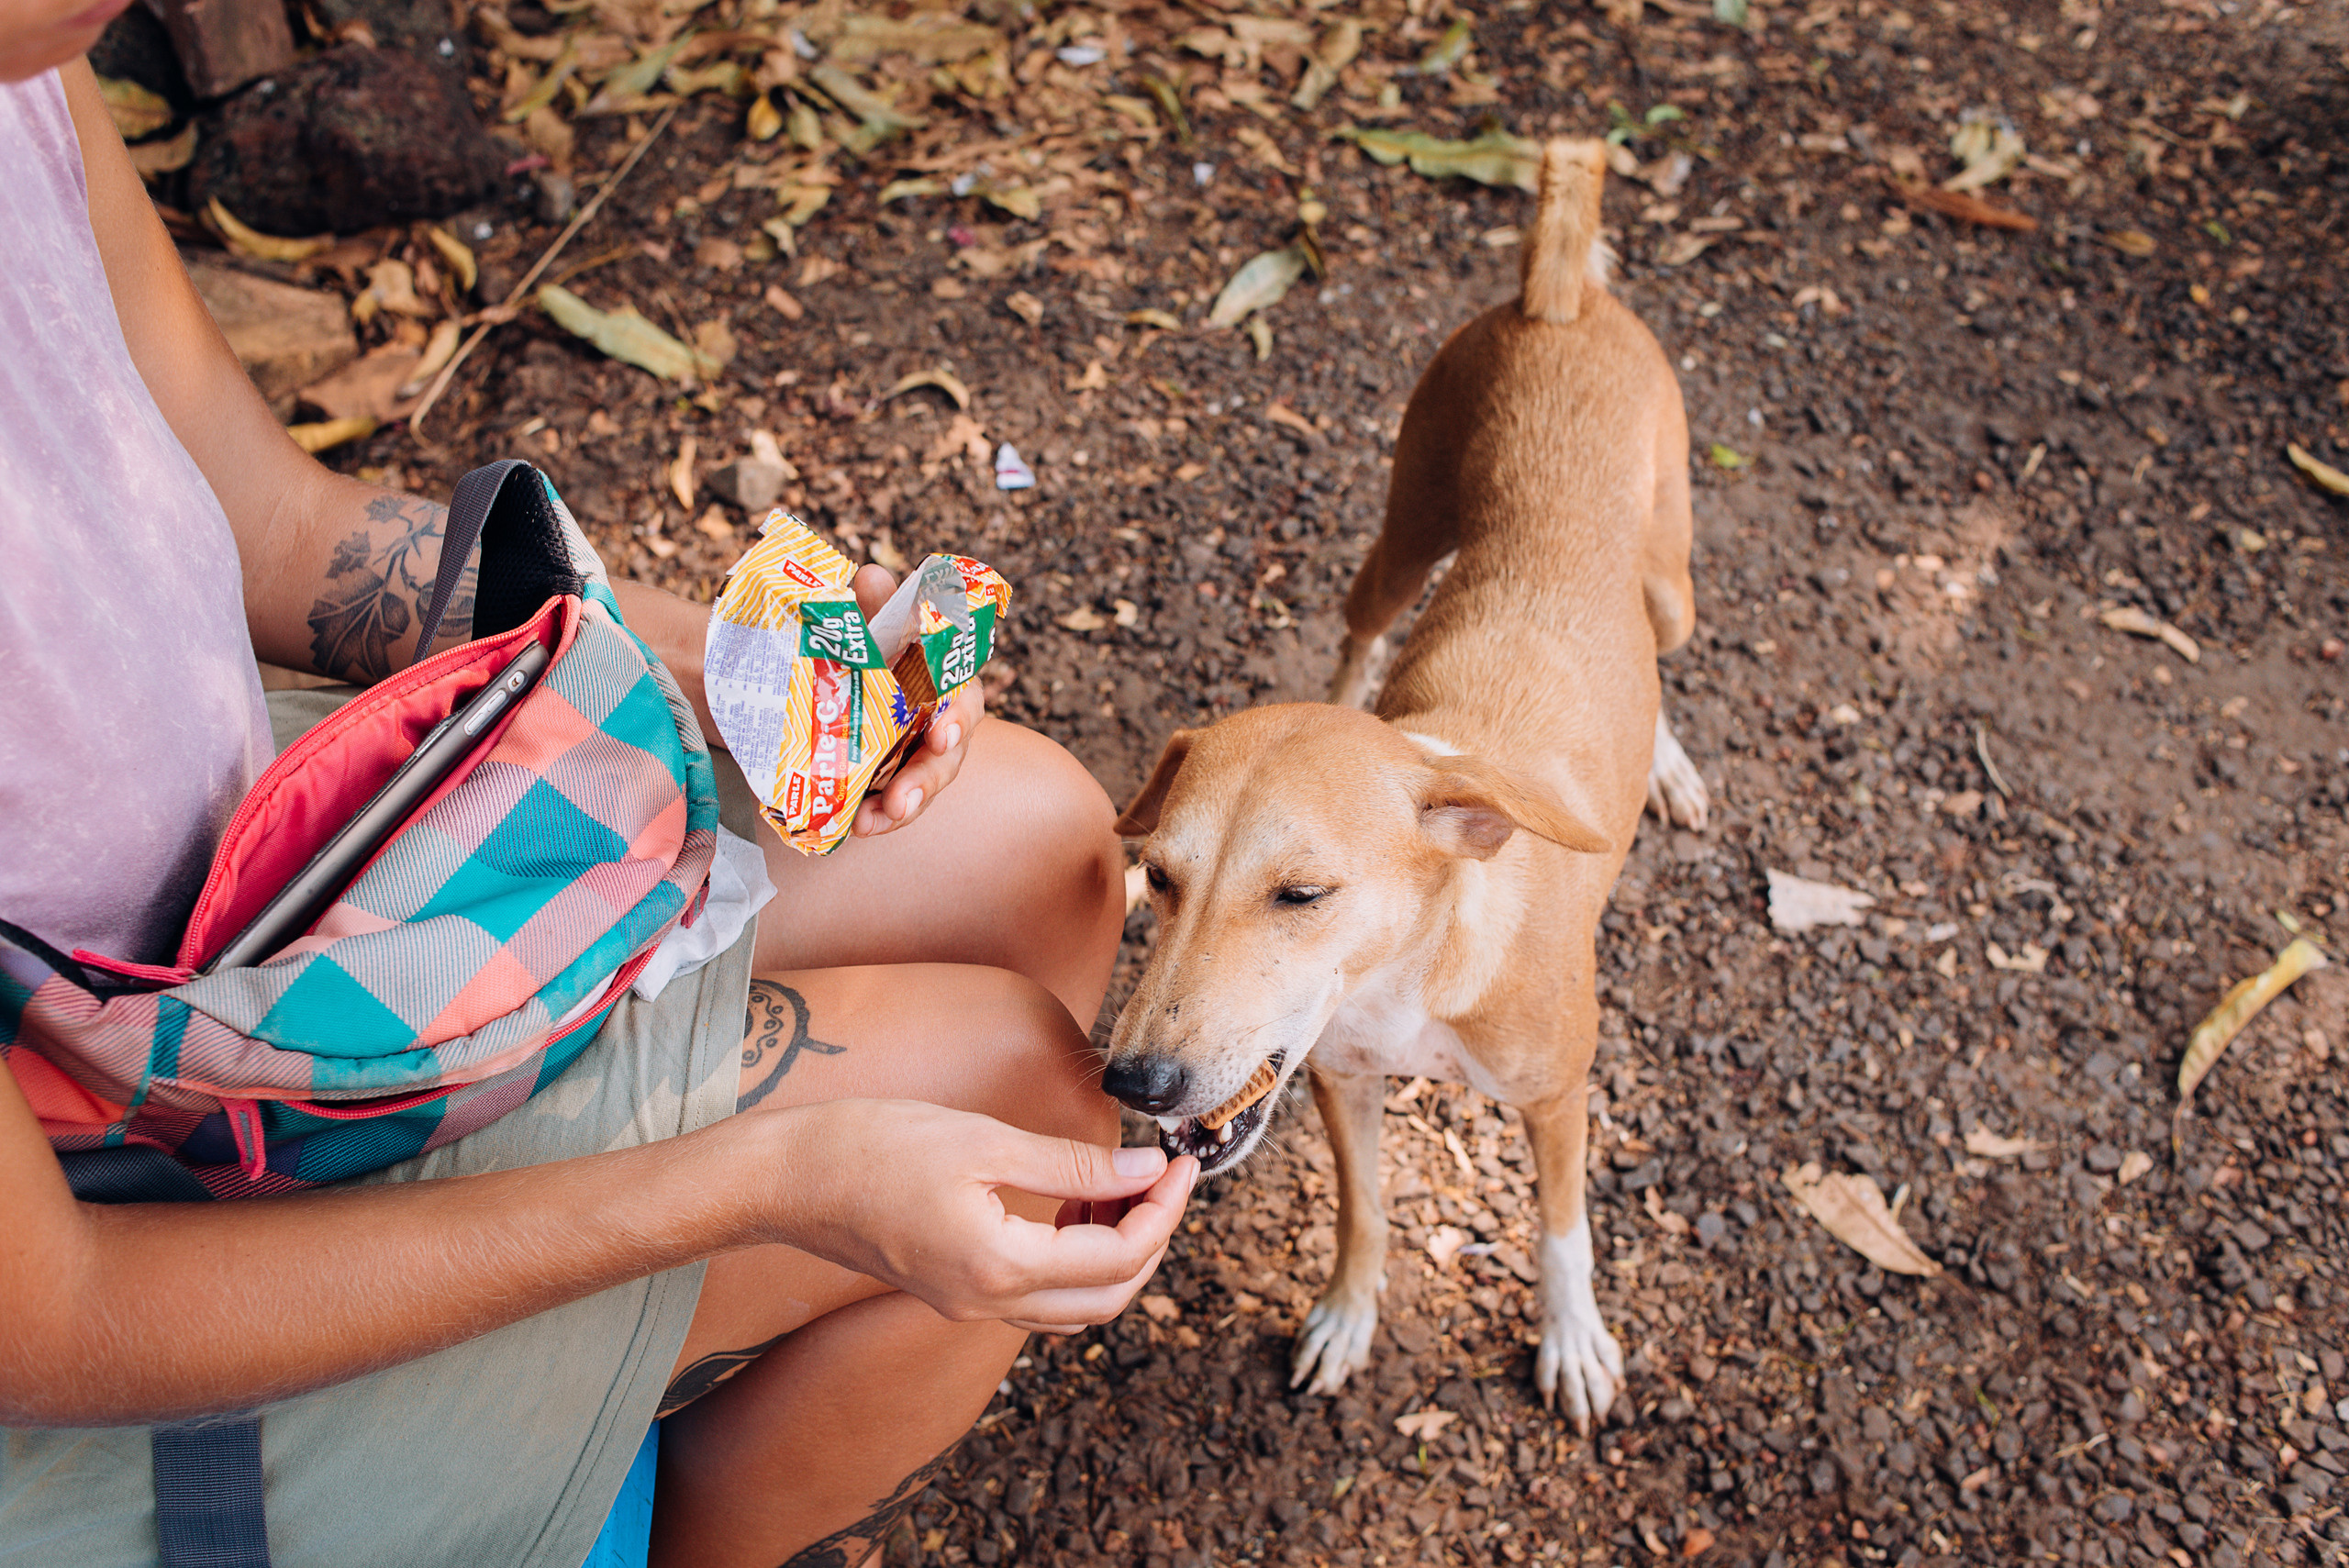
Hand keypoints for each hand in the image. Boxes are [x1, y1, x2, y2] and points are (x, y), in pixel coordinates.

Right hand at [766, 1098, 1195, 1331]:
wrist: (785, 1178)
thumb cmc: (870, 1147)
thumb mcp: (983, 1140)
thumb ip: (1074, 1164)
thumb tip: (1147, 1169)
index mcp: (1000, 1266)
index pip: (1117, 1255)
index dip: (1163, 1209)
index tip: (1181, 1163)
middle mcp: (987, 1302)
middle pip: (1107, 1297)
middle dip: (1151, 1240)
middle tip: (1165, 1180)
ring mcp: (967, 1303)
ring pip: (1074, 1304)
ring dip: (1114, 1253)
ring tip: (1122, 1184)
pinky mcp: (953, 1289)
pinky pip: (1036, 1294)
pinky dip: (1073, 1256)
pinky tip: (1073, 1201)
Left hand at [848, 563, 984, 839]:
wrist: (828, 680)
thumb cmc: (868, 649)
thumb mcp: (870, 627)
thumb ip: (876, 608)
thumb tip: (872, 575)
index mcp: (944, 682)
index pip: (962, 700)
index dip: (957, 719)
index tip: (942, 733)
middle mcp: (940, 724)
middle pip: (944, 756)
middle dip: (925, 779)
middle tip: (903, 801)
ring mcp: (917, 758)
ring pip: (920, 786)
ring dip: (902, 806)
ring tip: (874, 822)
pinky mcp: (891, 783)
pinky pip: (890, 806)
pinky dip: (875, 817)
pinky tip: (855, 826)